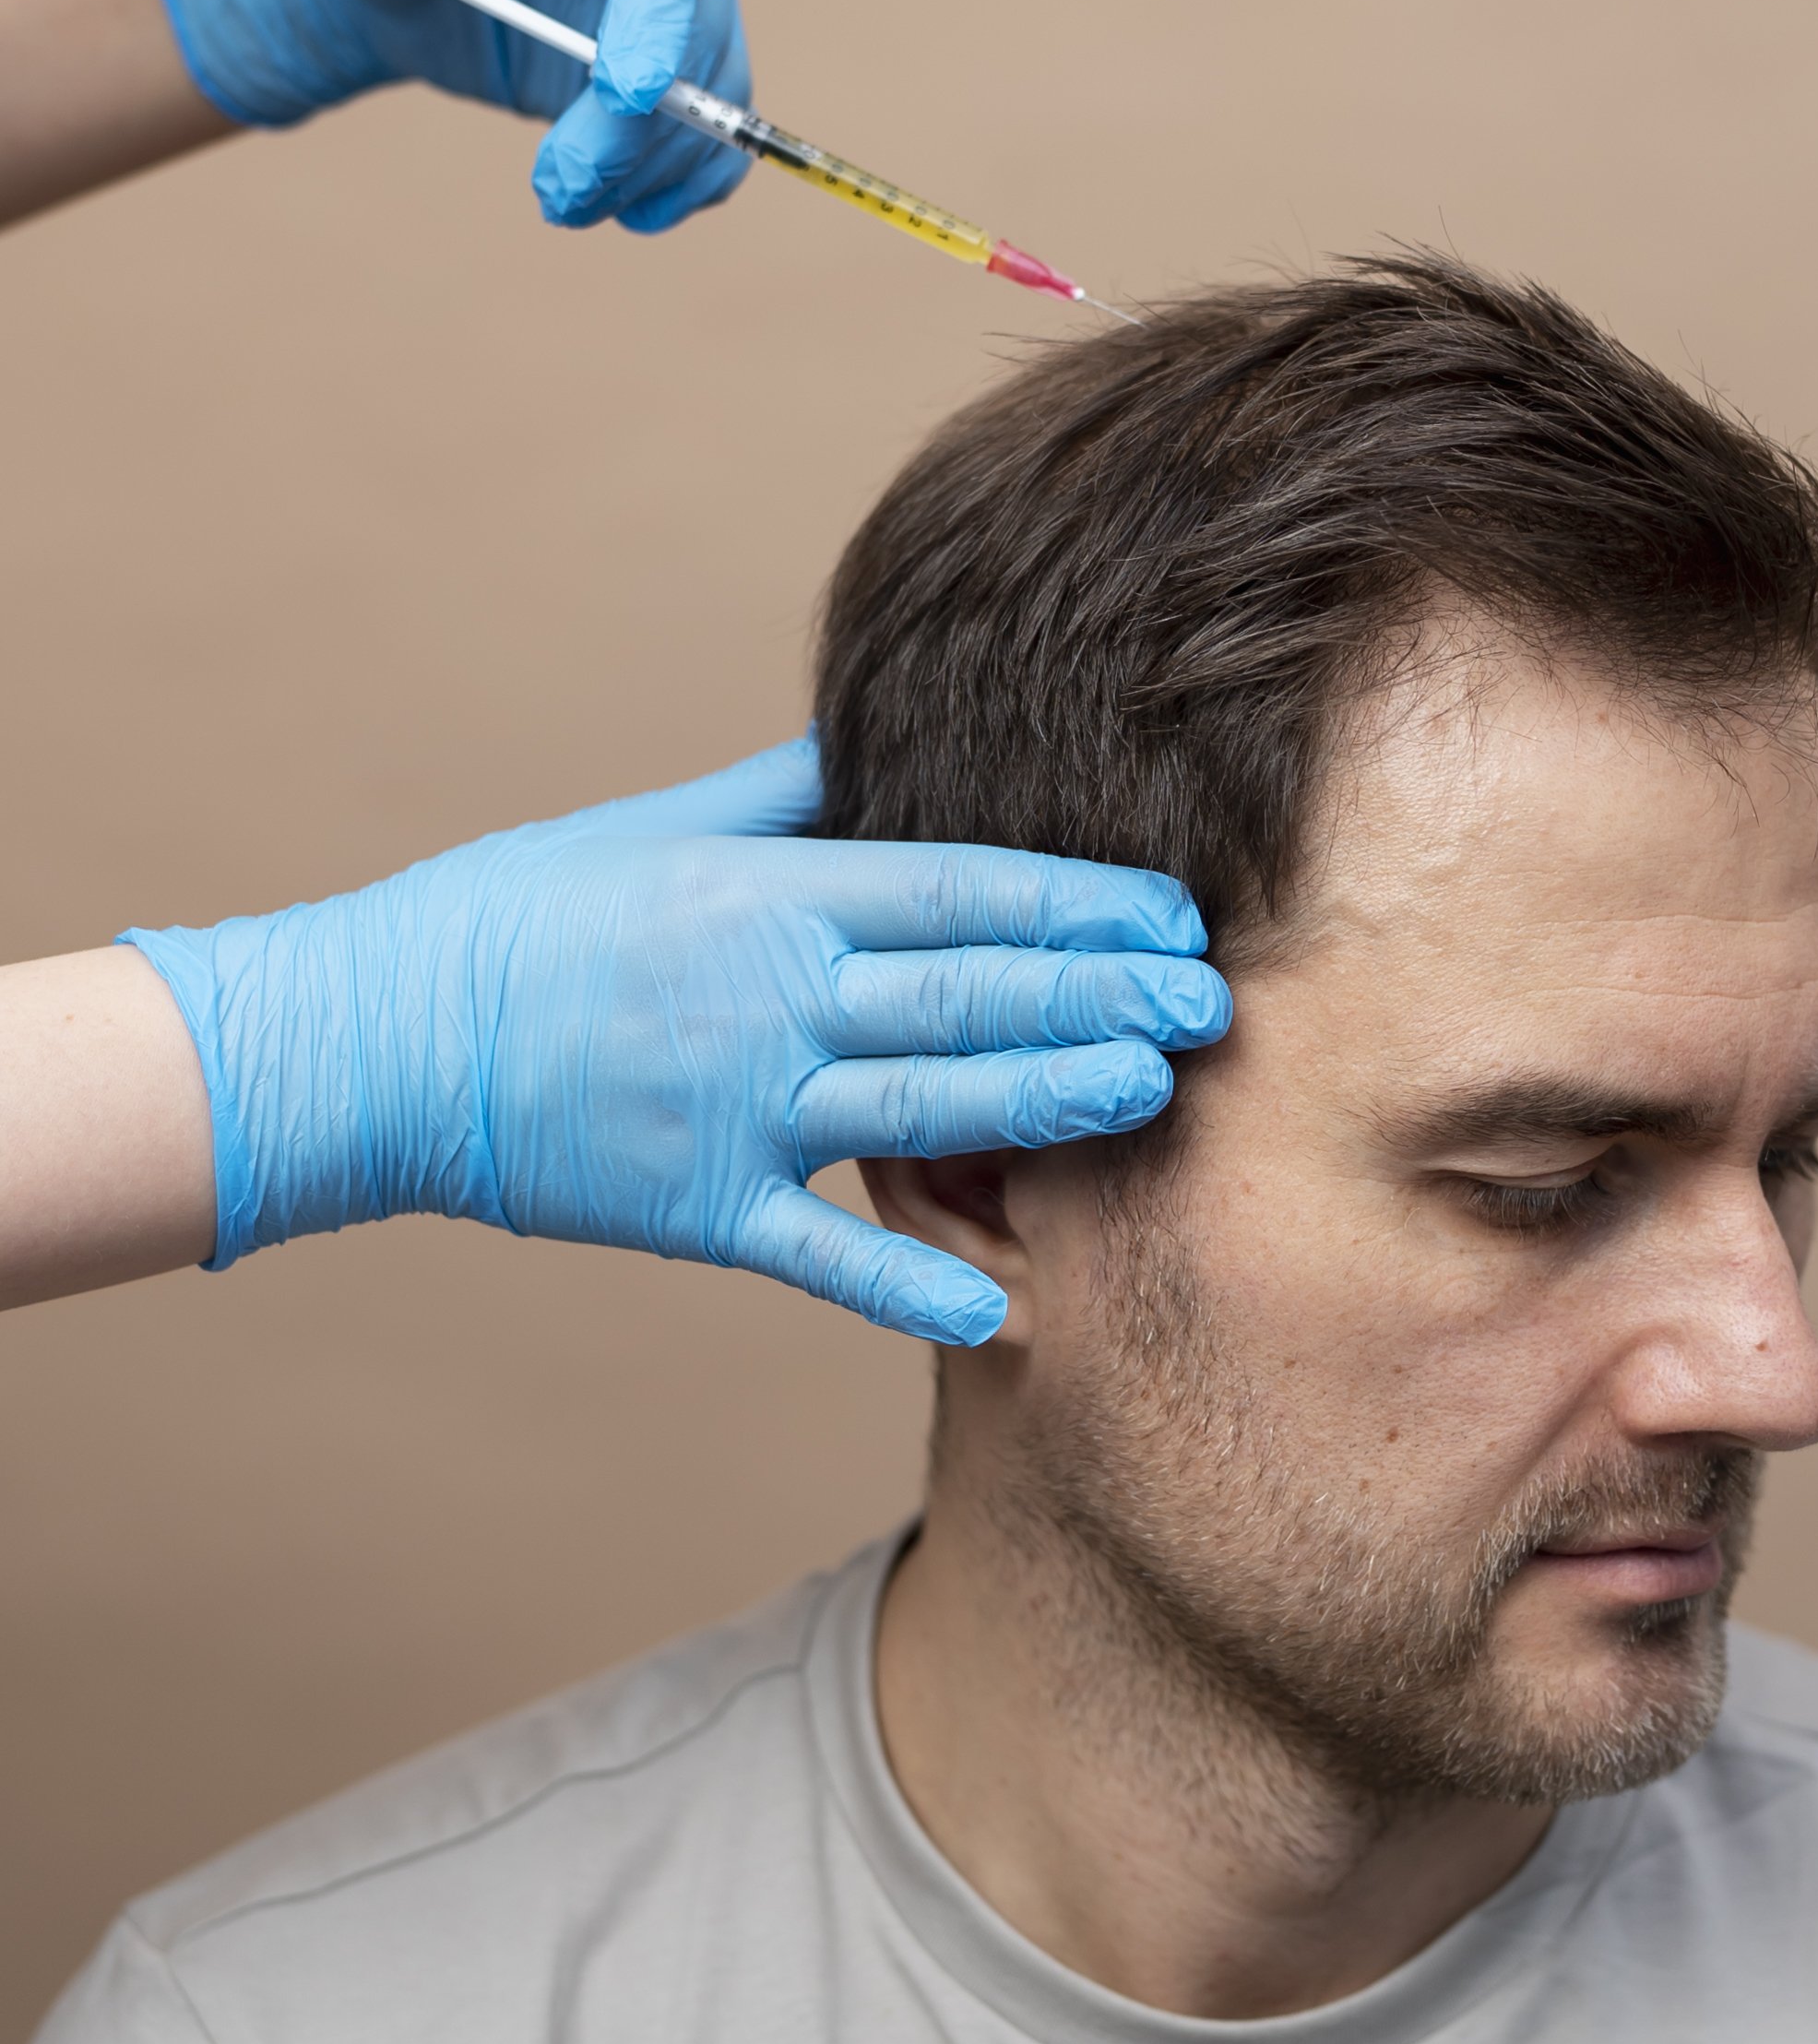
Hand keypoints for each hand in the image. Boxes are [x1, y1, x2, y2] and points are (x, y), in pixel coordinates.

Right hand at [122, 737, 1229, 1344]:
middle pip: (971, 994)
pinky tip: (1002, 1308)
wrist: (379, 1040)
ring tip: (1151, 1095)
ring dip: (1048, 1102)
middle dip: (1103, 997)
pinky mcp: (696, 1208)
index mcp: (770, 896)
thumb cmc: (518, 916)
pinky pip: (820, 1252)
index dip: (1080, 905)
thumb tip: (880, 735)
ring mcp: (736, 1109)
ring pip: (926, 1107)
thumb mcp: (655, 824)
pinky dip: (906, 1283)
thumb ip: (787, 788)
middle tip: (1212, 1008)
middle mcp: (770, 997)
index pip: (962, 893)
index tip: (1170, 915)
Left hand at [142, 0, 748, 232]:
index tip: (621, 95)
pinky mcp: (696, 78)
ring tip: (554, 201)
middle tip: (554, 189)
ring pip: (711, 109)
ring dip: (639, 172)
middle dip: (636, 129)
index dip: (661, 18)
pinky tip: (613, 211)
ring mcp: (703, 8)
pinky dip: (676, 190)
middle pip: (700, 40)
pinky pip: (717, 148)